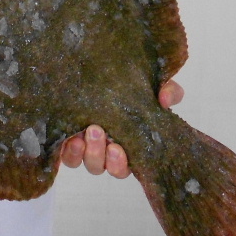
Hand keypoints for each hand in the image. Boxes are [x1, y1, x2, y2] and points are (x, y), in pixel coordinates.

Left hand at [58, 78, 183, 178]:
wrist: (100, 68)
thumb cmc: (131, 83)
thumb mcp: (154, 85)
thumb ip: (169, 91)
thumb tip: (166, 99)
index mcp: (127, 144)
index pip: (124, 167)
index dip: (119, 164)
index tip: (116, 149)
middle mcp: (104, 150)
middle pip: (100, 166)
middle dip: (98, 153)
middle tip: (96, 131)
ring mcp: (84, 145)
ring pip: (82, 162)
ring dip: (83, 150)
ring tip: (83, 132)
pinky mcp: (68, 137)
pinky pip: (65, 155)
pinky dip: (67, 149)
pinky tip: (69, 136)